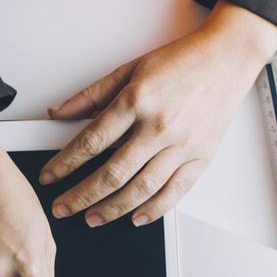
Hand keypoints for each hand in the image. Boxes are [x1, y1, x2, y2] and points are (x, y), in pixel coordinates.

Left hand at [41, 1, 276, 225]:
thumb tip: (59, 112)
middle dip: (82, 196)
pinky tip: (136, 217)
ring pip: (141, 188)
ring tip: (93, 218)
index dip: (65, 164)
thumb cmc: (182, 62)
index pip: (91, 141)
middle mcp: (159, 125)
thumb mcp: (130, 69)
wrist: (226, 58)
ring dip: (113, 209)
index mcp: (137, 100)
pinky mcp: (200, 157)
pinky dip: (154, 209)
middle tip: (63, 208)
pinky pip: (175, 191)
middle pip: (112, 172)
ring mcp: (182, 144)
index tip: (50, 177)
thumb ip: (91, 95)